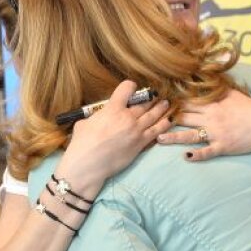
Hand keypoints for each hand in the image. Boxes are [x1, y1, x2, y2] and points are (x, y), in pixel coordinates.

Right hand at [55, 81, 171, 194]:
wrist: (88, 164)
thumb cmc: (82, 143)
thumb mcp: (85, 122)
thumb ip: (96, 116)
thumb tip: (98, 117)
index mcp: (113, 108)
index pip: (127, 88)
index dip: (130, 86)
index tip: (131, 89)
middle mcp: (127, 117)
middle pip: (144, 102)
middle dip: (150, 97)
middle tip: (155, 95)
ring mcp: (136, 130)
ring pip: (154, 115)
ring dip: (161, 108)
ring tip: (166, 103)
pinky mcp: (140, 144)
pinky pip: (157, 131)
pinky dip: (164, 124)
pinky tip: (169, 120)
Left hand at [157, 90, 250, 161]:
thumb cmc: (250, 108)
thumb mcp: (233, 93)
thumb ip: (216, 87)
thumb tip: (204, 73)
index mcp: (213, 103)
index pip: (188, 100)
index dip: (171, 99)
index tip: (155, 99)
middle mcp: (212, 117)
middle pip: (184, 116)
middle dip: (166, 118)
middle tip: (149, 119)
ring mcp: (217, 132)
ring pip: (190, 135)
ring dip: (173, 137)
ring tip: (157, 138)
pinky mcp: (224, 146)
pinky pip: (208, 151)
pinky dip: (197, 154)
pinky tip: (185, 156)